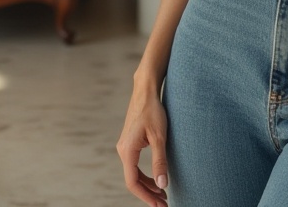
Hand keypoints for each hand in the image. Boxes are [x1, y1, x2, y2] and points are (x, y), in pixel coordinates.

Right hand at [116, 78, 169, 206]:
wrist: (145, 91)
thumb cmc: (153, 111)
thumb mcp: (159, 137)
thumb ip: (160, 161)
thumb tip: (162, 185)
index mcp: (127, 150)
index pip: (133, 182)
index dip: (146, 196)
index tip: (159, 205)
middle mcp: (123, 150)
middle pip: (133, 180)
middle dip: (148, 193)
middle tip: (165, 203)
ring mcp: (125, 146)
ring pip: (134, 173)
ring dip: (148, 185)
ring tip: (163, 194)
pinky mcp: (130, 143)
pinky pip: (135, 165)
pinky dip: (145, 175)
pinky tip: (157, 178)